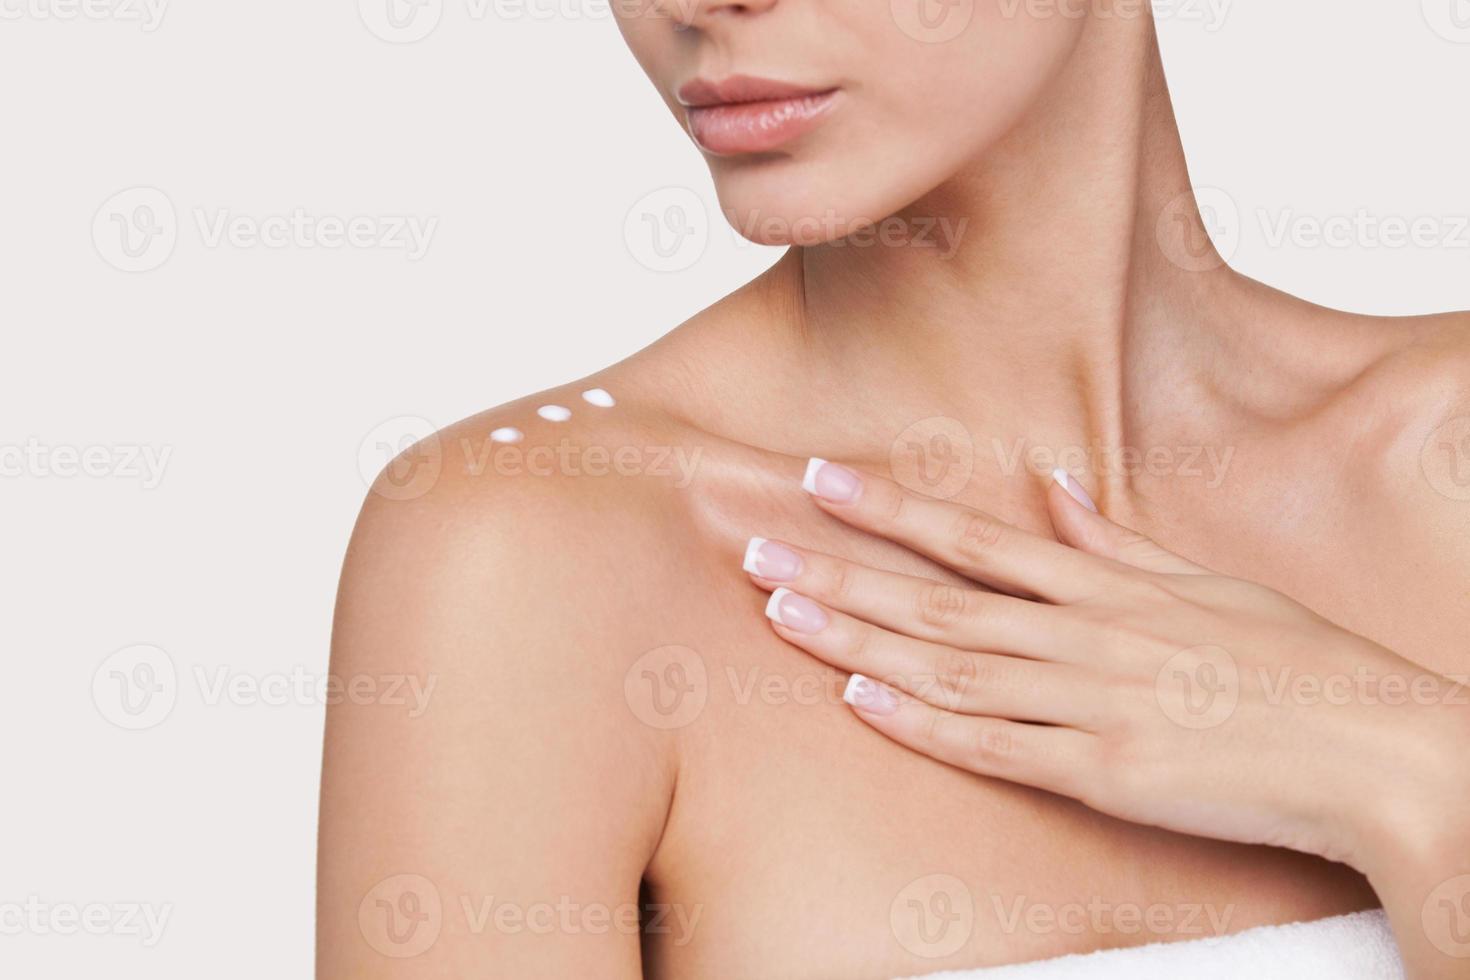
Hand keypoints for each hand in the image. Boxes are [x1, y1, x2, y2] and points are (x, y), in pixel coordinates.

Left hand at [742, 460, 1469, 875]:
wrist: (1370, 751)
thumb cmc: (1292, 662)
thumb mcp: (1203, 583)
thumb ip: (1116, 542)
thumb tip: (1056, 488)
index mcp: (1107, 587)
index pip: (975, 537)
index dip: (890, 509)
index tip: (820, 481)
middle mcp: (1085, 636)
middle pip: (937, 599)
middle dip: (840, 573)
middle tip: (755, 550)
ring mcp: (1089, 705)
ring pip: (947, 667)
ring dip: (856, 640)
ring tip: (781, 613)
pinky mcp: (1102, 774)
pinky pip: (994, 747)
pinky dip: (924, 723)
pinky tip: (862, 699)